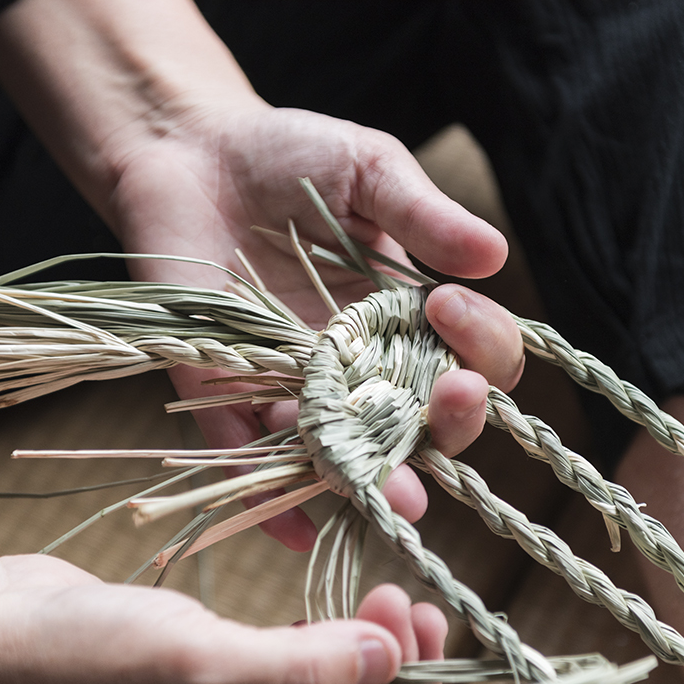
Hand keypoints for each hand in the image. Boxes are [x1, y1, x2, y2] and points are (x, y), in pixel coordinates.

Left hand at [0, 0, 524, 547]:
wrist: (189, 151)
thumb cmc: (289, 155)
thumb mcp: (368, 171)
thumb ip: (423, 215)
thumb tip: (494, 255)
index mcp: (410, 320)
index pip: (473, 358)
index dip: (482, 347)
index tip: (452, 304)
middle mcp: (365, 367)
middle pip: (426, 424)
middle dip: (451, 423)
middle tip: (453, 395)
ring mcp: (299, 389)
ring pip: (349, 455)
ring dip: (375, 479)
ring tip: (396, 490)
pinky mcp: (227, 396)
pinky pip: (250, 458)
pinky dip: (269, 500)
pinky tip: (294, 531)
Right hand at [0, 556, 445, 683]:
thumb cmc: (78, 661)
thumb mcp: (192, 662)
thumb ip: (296, 666)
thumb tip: (391, 658)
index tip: (417, 622)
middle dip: (388, 665)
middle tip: (405, 597)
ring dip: (358, 648)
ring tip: (383, 591)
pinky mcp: (207, 676)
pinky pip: (284, 665)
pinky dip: (317, 638)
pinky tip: (336, 606)